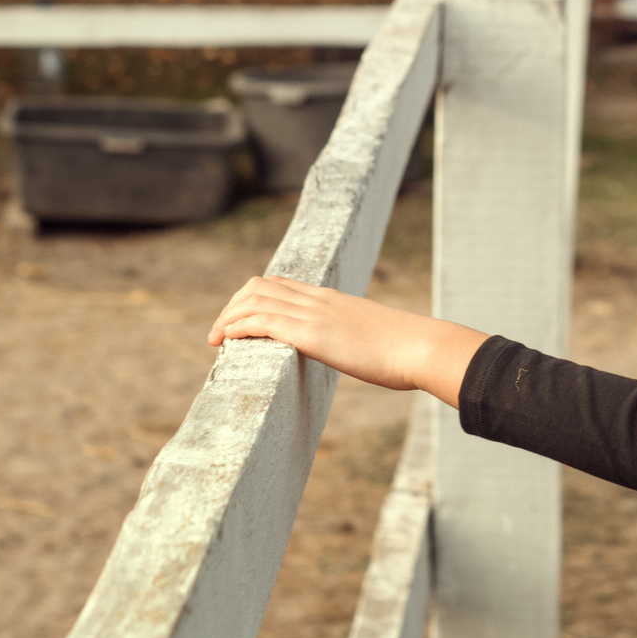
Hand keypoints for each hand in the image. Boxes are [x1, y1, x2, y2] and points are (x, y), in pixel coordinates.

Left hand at [208, 276, 488, 407]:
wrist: (420, 347)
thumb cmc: (404, 350)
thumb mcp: (370, 338)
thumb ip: (353, 339)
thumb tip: (352, 353)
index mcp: (331, 299)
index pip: (280, 283)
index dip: (252, 298)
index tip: (239, 320)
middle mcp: (318, 299)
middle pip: (260, 286)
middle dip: (232, 306)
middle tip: (220, 333)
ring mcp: (315, 314)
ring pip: (255, 300)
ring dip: (228, 317)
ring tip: (216, 339)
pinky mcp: (313, 333)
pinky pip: (264, 320)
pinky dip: (238, 325)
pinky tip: (227, 339)